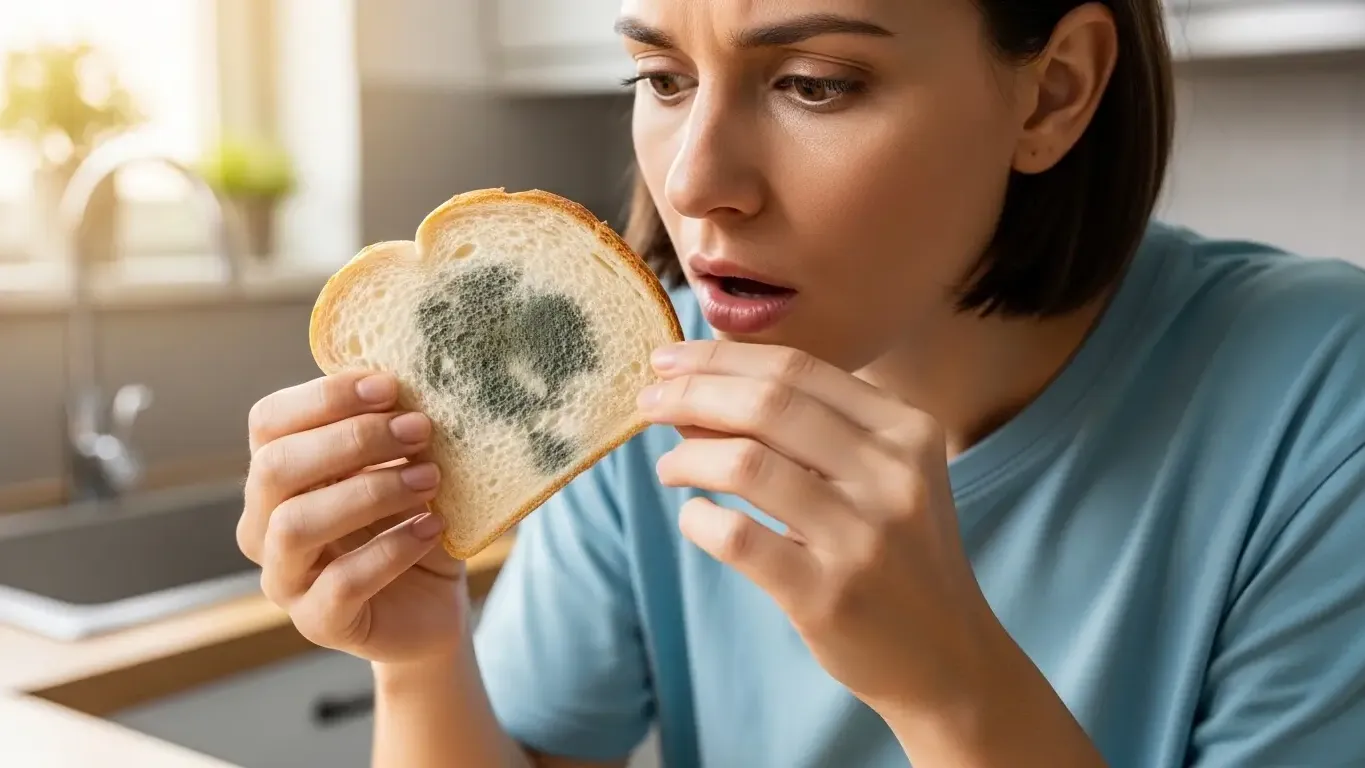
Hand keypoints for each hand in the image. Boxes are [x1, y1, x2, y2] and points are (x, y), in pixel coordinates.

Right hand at [237, 371, 467, 664]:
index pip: (269, 421)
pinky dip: (392, 550)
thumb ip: (396, 431)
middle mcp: (265, 524)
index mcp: (278, 475)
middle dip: (352, 440)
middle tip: (419, 429)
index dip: (324, 397)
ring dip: (370, 492)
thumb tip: (413, 387)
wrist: (434, 605)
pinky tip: (433, 529)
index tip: (389, 385)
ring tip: (430, 480)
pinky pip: (341, 583)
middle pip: (275, 468)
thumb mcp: (407, 466)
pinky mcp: (318, 622)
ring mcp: (285, 578)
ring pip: (296, 525)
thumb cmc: (413, 522)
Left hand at [637, 340, 1006, 718]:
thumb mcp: (878, 476)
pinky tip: (694, 517)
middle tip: (646, 403)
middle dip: (691, 394)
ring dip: (688, 456)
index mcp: (906, 430)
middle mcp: (892, 474)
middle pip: (767, 404)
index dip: (720, 358)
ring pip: (746, 464)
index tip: (668, 359)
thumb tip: (696, 393)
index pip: (797, 369)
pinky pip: (737, 538)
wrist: (947, 657)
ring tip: (670, 466)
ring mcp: (862, 536)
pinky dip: (699, 519)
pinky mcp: (828, 594)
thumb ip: (805, 431)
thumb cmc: (896, 553)